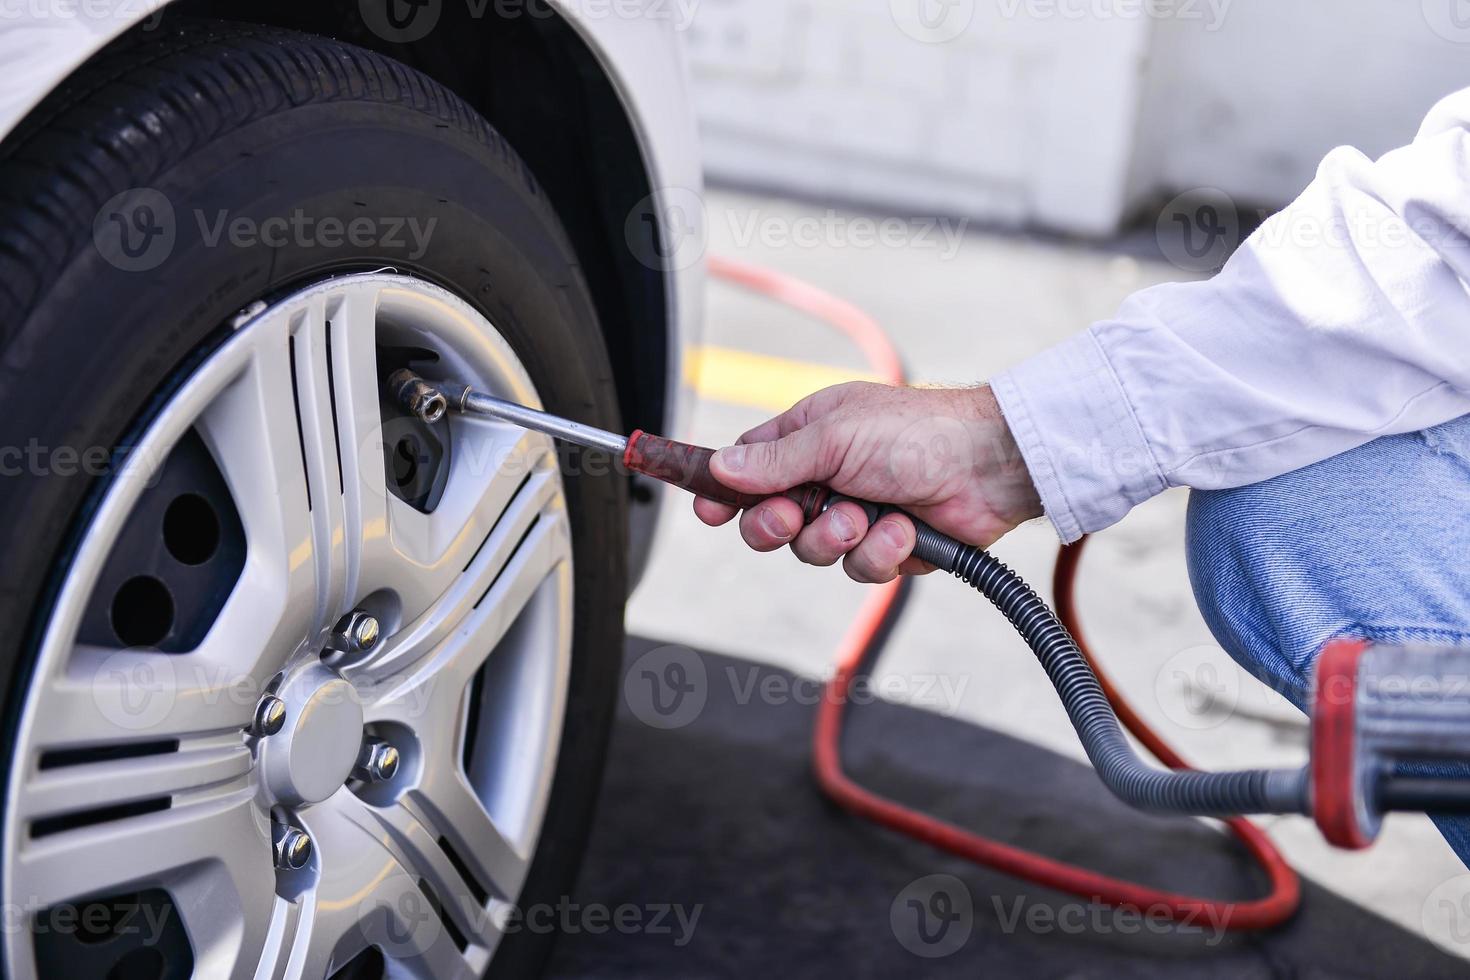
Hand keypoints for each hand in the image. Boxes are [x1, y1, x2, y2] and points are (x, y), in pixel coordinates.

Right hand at [692, 382, 1042, 582]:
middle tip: (794, 516)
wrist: (988, 466)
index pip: (747, 467)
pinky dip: (880, 552)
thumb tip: (721, 469)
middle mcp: (827, 476)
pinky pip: (860, 568)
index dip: (724, 491)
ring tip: (869, 516)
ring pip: (812, 551)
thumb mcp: (834, 438)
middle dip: (780, 525)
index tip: (706, 511)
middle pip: (769, 520)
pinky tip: (905, 531)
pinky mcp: (888, 547)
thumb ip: (775, 460)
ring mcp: (856, 514)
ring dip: (838, 537)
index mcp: (807, 438)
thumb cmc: (915, 433)